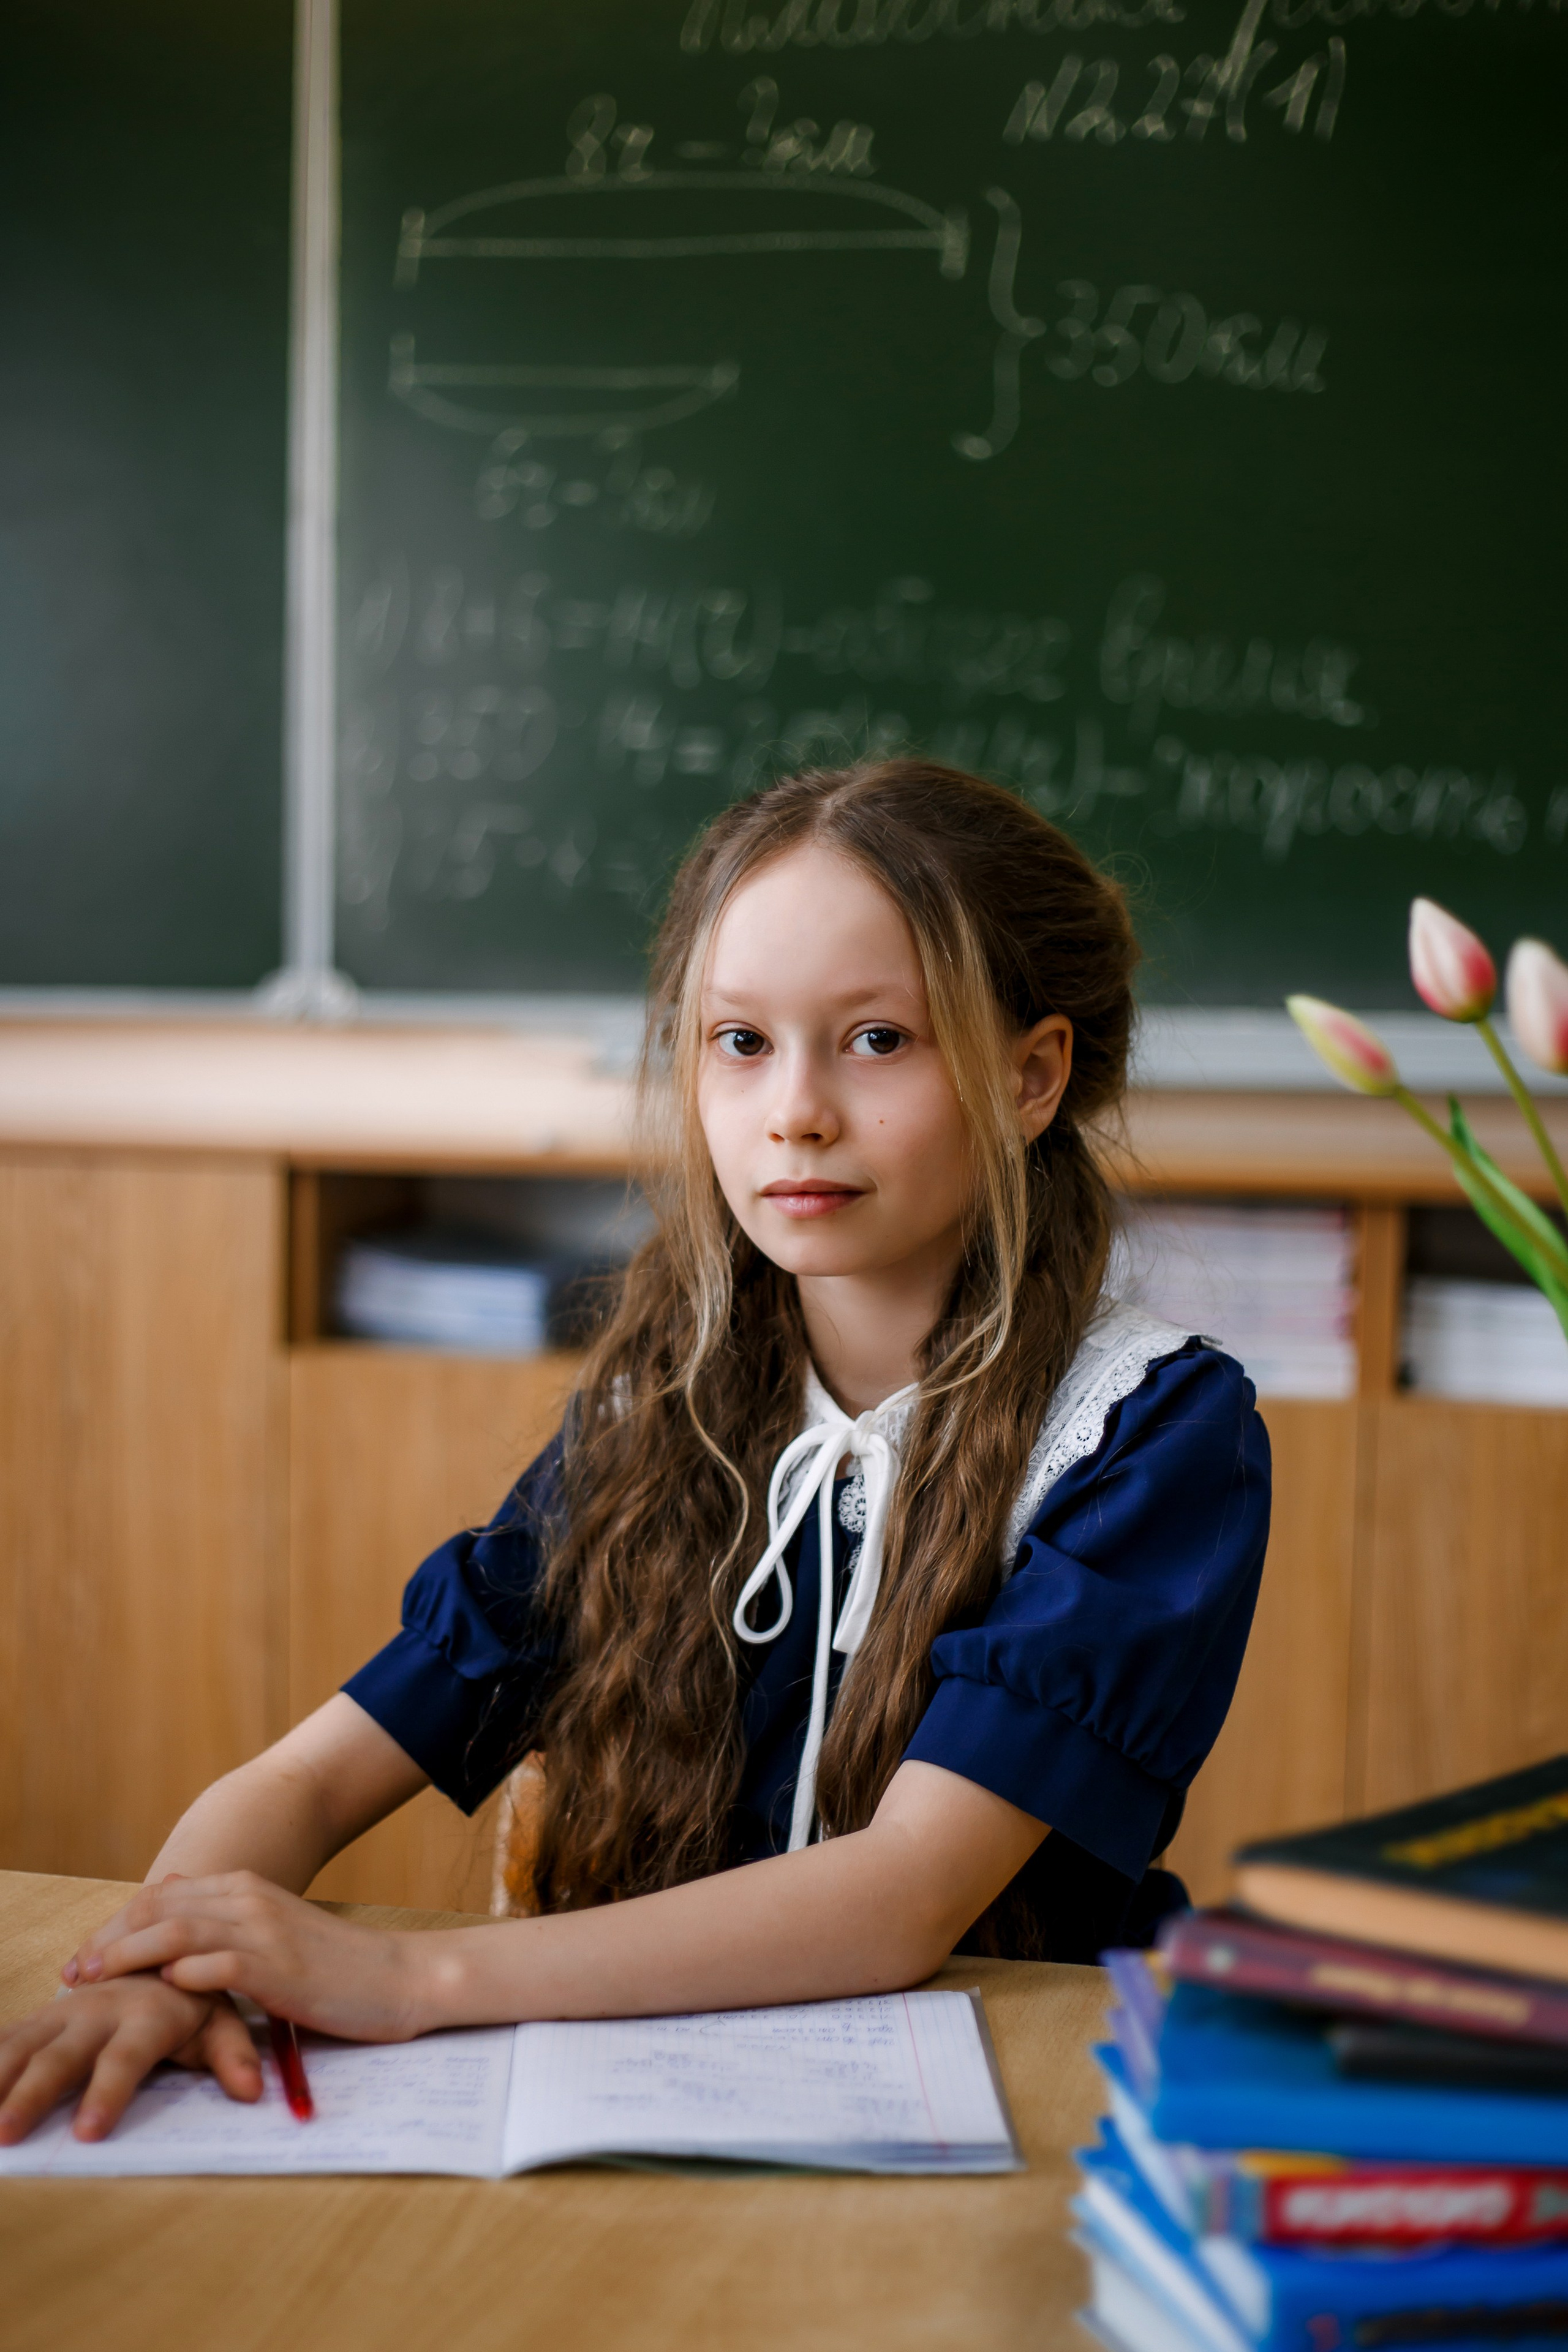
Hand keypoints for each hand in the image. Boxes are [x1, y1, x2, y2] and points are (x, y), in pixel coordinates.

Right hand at [0, 1977, 259, 2143]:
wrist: (155, 1942)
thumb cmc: (190, 1996)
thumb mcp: (219, 2021)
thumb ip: (232, 2054)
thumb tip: (252, 2091)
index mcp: (145, 2016)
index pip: (125, 2057)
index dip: (107, 2093)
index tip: (89, 2133)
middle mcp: (97, 2012)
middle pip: (61, 2057)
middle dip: (33, 2095)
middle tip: (8, 2133)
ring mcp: (62, 2013)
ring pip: (22, 2045)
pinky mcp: (40, 2019)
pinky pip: (5, 2040)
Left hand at [65, 1871, 421, 2042]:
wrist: (399, 1977)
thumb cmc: (336, 1966)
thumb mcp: (275, 1933)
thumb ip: (228, 1924)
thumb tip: (173, 1921)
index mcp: (247, 1888)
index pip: (163, 1895)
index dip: (118, 1922)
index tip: (87, 1953)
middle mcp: (250, 1900)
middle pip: (160, 1907)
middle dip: (111, 1937)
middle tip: (76, 1969)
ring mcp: (265, 1932)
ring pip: (179, 1930)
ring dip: (131, 1953)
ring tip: (98, 1978)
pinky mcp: (279, 1968)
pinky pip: (220, 1965)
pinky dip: (185, 1973)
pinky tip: (164, 1987)